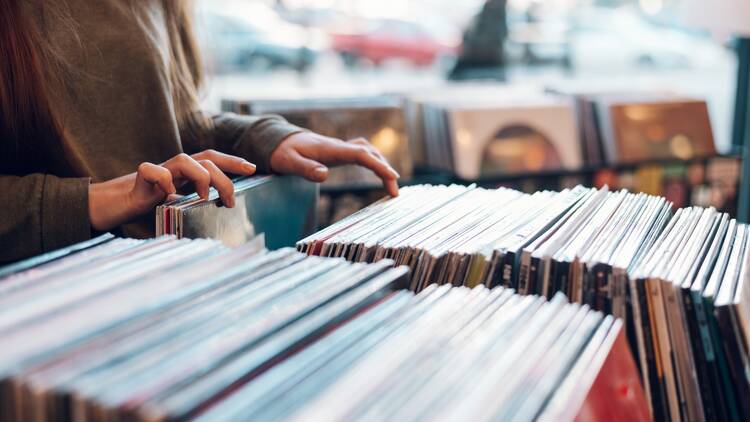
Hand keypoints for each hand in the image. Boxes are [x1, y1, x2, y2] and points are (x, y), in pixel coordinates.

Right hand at [88, 150, 255, 230]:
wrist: (111, 205)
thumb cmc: (148, 206)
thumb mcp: (179, 206)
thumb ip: (196, 206)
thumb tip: (222, 219)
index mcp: (185, 173)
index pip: (213, 160)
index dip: (232, 161)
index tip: (253, 168)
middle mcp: (174, 168)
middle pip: (205, 158)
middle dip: (224, 175)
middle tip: (230, 200)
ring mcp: (157, 171)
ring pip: (183, 159)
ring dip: (200, 176)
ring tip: (204, 198)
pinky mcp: (138, 180)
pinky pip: (151, 170)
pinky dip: (163, 180)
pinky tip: (169, 196)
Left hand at [270, 132, 399, 196]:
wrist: (278, 140)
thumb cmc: (282, 152)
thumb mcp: (289, 162)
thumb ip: (306, 168)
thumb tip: (325, 175)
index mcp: (331, 150)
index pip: (360, 155)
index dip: (378, 165)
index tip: (392, 178)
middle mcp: (339, 146)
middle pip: (370, 153)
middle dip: (385, 170)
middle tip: (395, 192)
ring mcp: (340, 148)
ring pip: (368, 151)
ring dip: (382, 165)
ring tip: (391, 185)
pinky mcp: (339, 152)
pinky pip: (362, 153)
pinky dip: (374, 161)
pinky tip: (378, 170)